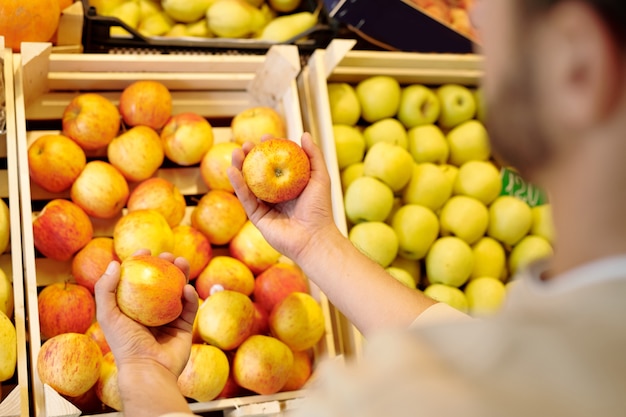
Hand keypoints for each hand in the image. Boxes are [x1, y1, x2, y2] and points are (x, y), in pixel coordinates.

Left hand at [94, 249, 198, 376]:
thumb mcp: (108, 315)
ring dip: (181, 275)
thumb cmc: (125, 344)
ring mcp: (169, 319)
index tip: (145, 251)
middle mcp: (151, 313)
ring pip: (178, 291)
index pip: (137, 281)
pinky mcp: (185, 328)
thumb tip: (115, 263)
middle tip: (168, 255)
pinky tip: (187, 289)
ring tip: (182, 263)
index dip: (141, 263)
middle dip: (165, 266)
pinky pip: (190, 308)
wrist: (149, 369)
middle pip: (160, 283)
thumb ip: (105, 289)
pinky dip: (190, 297)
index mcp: (132, 310)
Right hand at [227, 132, 337, 263]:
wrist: (313, 237)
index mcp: (289, 186)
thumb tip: (303, 134)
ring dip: (239, 167)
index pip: (276, 164)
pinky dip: (237, 185)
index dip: (269, 150)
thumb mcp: (320, 177)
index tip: (265, 137)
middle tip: (246, 144)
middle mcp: (276, 195)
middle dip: (251, 157)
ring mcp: (265, 206)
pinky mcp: (257, 217)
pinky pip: (245, 199)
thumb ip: (314, 156)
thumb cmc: (320, 208)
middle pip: (259, 172)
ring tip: (235, 152)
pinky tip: (232, 171)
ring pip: (248, 184)